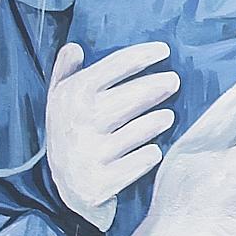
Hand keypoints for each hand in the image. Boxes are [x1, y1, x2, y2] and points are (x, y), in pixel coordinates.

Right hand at [46, 42, 178, 229]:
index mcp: (71, 96)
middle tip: (174, 81)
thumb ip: (66, 72)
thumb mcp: (61, 101)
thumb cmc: (73, 131)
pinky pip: (140, 162)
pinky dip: (149, 155)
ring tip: (167, 117)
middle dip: (156, 87)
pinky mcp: (103, 182)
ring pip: (139, 131)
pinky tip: (153, 151)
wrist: (68, 188)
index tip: (164, 51)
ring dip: (157, 121)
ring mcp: (90, 154)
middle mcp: (79, 124)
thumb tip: (73, 47)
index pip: (112, 67)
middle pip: (130, 98)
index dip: (141, 55)